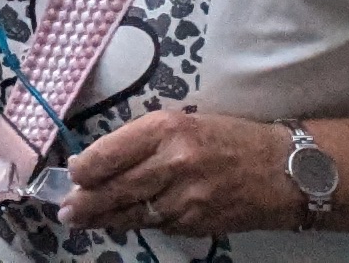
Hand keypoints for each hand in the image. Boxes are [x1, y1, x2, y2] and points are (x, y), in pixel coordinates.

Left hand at [60, 106, 296, 238]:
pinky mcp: (199, 223)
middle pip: (117, 188)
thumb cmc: (230, 138)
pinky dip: (140, 223)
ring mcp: (187, 197)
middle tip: (66, 210)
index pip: (112, 151)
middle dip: (87, 202)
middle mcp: (174, 162)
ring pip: (135, 212)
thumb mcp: (185, 123)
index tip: (73, 174)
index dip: (87, 168)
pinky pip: (160, 224)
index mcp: (167, 129)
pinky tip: (123, 223)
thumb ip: (146, 140)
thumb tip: (104, 160)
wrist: (283, 171)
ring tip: (82, 221)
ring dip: (106, 219)